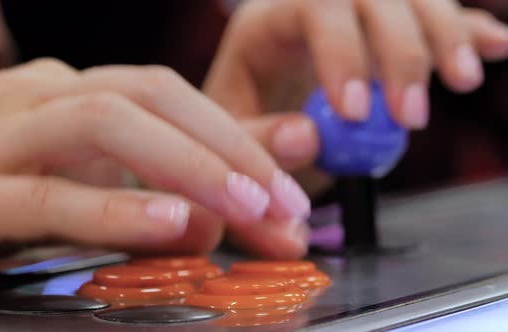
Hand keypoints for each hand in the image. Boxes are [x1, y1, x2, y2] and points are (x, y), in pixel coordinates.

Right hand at [0, 58, 310, 259]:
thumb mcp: (71, 182)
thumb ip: (140, 195)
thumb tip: (215, 219)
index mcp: (65, 95)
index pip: (172, 100)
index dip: (240, 142)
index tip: (290, 196)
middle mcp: (35, 100)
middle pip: (151, 97)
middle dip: (232, 150)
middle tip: (288, 207)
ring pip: (104, 123)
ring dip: (189, 165)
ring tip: (246, 209)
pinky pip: (46, 193)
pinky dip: (115, 207)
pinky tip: (171, 226)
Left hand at [205, 0, 507, 167]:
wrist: (254, 115)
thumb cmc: (241, 125)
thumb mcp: (234, 137)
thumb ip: (260, 138)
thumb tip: (308, 135)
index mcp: (267, 22)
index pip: (311, 7)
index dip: (341, 53)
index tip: (357, 114)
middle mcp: (313, 3)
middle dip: (400, 52)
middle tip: (411, 118)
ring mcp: (355, 13)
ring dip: (444, 35)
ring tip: (463, 81)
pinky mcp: (386, 30)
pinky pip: (431, 16)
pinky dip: (466, 30)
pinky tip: (496, 44)